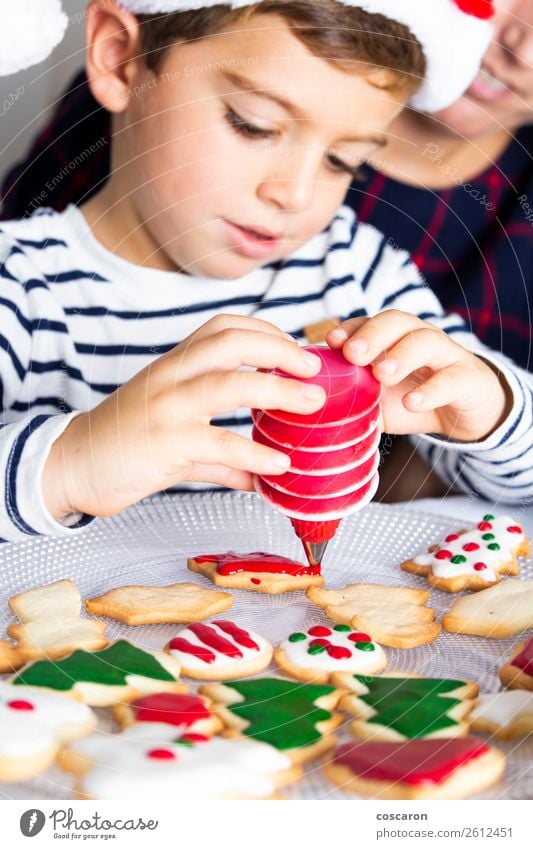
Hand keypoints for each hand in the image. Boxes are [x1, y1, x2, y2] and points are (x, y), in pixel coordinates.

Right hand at [43, 315, 325, 519]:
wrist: (73, 464)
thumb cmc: (125, 443)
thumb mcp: (174, 433)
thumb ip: (219, 451)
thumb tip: (259, 476)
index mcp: (174, 363)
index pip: (223, 327)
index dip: (266, 331)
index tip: (296, 350)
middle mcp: (172, 376)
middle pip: (232, 343)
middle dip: (280, 350)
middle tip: (316, 371)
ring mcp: (168, 407)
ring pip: (231, 385)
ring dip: (279, 392)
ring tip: (312, 406)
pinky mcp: (165, 443)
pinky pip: (219, 443)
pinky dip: (254, 454)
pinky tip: (278, 466)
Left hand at [326, 310, 511, 441]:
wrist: (464, 413)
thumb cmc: (412, 397)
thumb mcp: (376, 400)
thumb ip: (349, 398)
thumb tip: (307, 407)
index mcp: (393, 339)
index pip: (370, 322)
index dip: (351, 328)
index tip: (331, 341)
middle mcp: (419, 338)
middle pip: (397, 321)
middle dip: (372, 334)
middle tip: (352, 354)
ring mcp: (446, 356)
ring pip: (426, 342)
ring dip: (401, 355)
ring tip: (382, 375)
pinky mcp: (466, 380)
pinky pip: (450, 379)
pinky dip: (430, 391)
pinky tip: (413, 402)